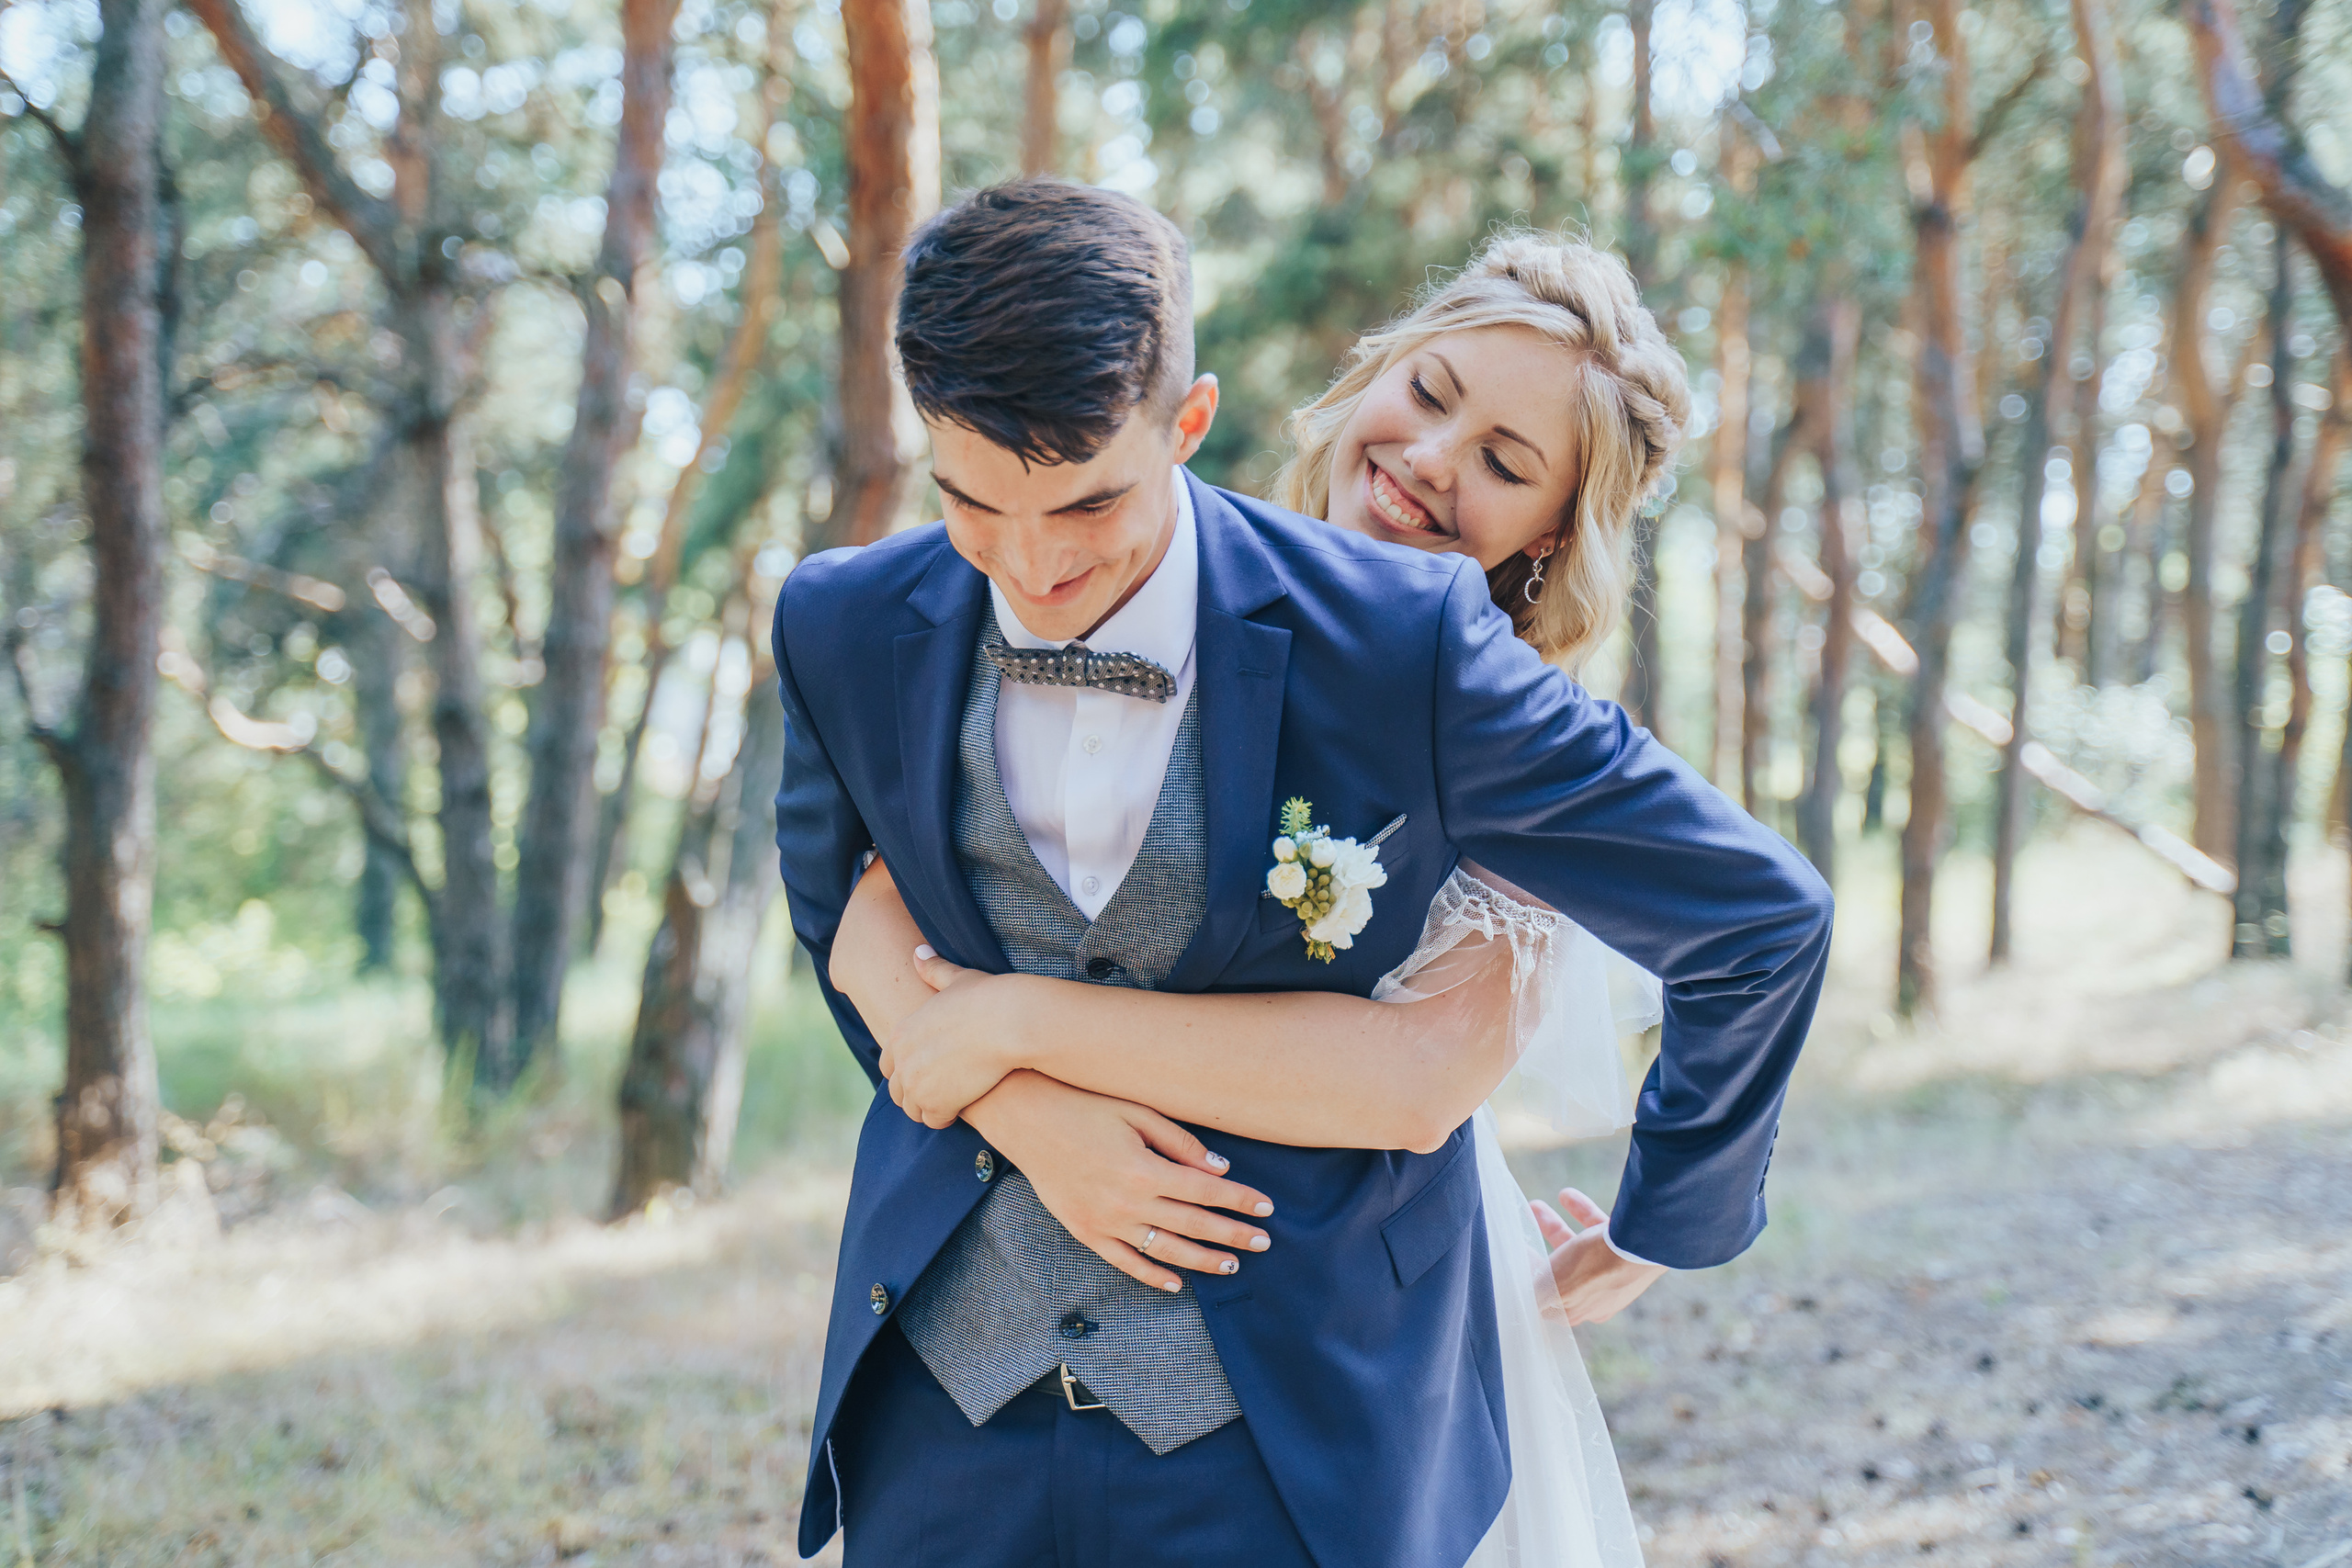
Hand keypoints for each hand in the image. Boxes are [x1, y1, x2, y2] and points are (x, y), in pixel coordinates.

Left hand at [877, 945, 1029, 1127]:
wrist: (1011, 1022)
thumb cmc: (989, 997)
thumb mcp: (957, 979)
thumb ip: (934, 970)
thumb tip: (919, 951)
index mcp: (901, 1033)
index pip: (888, 1065)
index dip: (905, 1071)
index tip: (926, 1073)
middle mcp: (903, 1061)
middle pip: (898, 1092)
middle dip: (916, 1094)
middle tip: (940, 1092)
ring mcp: (917, 1085)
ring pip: (913, 1110)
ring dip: (929, 1108)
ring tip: (951, 1102)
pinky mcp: (937, 1104)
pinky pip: (933, 1121)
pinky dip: (945, 1118)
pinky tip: (961, 1108)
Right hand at [962, 1070, 1276, 1294]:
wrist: (1024, 1116)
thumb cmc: (1083, 1104)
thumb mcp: (1137, 1112)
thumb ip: (1180, 1143)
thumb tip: (1220, 1168)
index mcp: (1144, 1169)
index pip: (1206, 1191)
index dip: (1240, 1201)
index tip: (1266, 1208)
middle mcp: (1127, 1202)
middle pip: (1193, 1225)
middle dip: (1233, 1235)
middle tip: (1264, 1243)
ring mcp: (1104, 1222)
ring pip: (1165, 1251)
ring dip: (1203, 1261)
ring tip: (1232, 1265)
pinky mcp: (1085, 1231)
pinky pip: (1125, 1262)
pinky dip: (1152, 1275)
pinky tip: (1178, 1282)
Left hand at [1531, 1187, 1665, 1324]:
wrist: (1641, 1247)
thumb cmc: (1595, 1271)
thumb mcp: (1551, 1287)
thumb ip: (1534, 1292)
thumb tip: (1519, 1291)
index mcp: (1579, 1311)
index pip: (1546, 1299)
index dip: (1529, 1279)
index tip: (1515, 1258)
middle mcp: (1597, 1294)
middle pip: (1560, 1271)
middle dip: (1537, 1250)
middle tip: (1523, 1229)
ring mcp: (1613, 1269)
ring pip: (1578, 1248)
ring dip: (1554, 1225)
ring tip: (1535, 1205)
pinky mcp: (1625, 1248)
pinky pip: (1598, 1229)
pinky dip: (1581, 1212)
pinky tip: (1567, 1195)